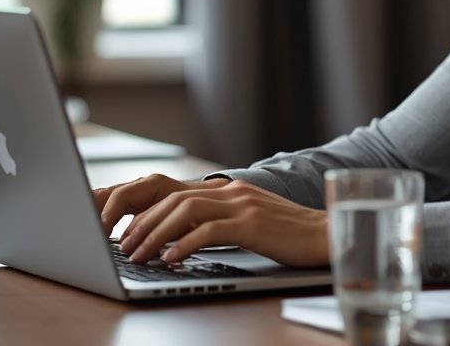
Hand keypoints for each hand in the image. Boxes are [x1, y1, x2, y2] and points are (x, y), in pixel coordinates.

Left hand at [95, 174, 328, 267]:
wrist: (328, 236)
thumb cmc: (289, 236)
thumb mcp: (249, 223)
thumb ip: (218, 222)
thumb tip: (177, 239)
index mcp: (229, 189)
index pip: (174, 190)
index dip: (143, 207)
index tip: (121, 228)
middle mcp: (233, 191)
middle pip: (173, 198)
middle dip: (140, 221)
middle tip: (121, 245)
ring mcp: (244, 205)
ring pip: (185, 211)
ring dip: (155, 234)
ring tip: (138, 254)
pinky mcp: (253, 224)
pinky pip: (209, 231)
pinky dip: (185, 244)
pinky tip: (171, 260)